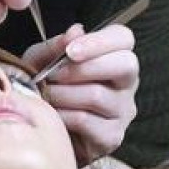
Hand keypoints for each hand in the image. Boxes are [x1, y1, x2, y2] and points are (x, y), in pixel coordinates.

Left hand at [23, 23, 138, 165]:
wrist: (41, 127)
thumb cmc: (46, 87)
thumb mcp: (41, 61)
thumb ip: (56, 46)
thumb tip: (75, 31)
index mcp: (113, 56)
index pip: (123, 38)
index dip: (98, 41)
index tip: (70, 51)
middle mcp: (126, 82)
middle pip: (124, 65)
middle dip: (83, 68)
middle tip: (53, 75)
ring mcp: (123, 111)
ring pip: (97, 95)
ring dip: (62, 93)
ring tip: (45, 95)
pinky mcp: (112, 136)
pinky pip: (86, 121)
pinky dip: (62, 115)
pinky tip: (52, 115)